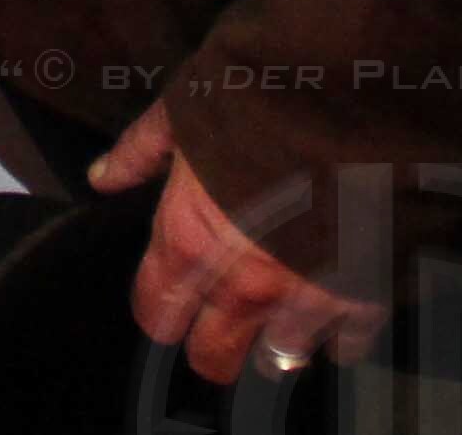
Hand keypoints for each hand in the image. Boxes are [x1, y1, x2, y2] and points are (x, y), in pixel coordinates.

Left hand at [95, 108, 387, 388]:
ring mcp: (303, 299)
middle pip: (213, 358)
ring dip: (279, 340)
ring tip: (285, 314)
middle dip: (214, 347)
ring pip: (281, 359)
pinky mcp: (361, 297)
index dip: (159, 311)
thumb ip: (140, 152)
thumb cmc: (256, 102)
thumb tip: (101, 177)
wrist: (348, 103)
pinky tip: (339, 306)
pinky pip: (348, 344)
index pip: (155, 314)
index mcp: (189, 243)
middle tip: (224, 327)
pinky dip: (342, 331)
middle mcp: (241, 286)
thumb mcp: (182, 113)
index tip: (169, 302)